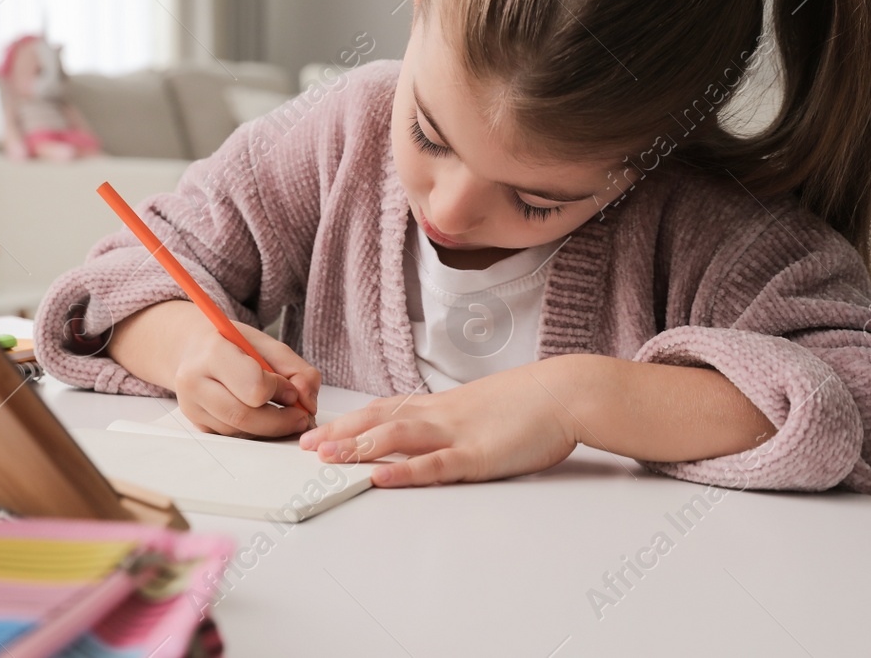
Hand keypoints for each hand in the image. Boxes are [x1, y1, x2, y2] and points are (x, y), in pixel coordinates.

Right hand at [110, 300, 320, 438]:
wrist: (193, 348)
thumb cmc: (232, 343)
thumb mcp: (266, 343)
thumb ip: (296, 369)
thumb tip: (308, 402)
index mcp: (213, 352)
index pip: (253, 385)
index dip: (279, 390)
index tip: (290, 388)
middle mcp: (195, 381)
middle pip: (245, 416)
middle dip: (281, 421)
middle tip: (301, 416)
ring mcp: (192, 406)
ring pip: (240, 431)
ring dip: (270, 429)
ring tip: (283, 414)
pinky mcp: (197, 424)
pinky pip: (233, 437)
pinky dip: (254, 432)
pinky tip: (262, 417)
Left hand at [299, 359, 578, 485]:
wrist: (567, 392)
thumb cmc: (529, 403)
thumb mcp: (480, 407)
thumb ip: (452, 418)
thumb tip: (428, 429)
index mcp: (441, 405)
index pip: (384, 409)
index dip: (349, 420)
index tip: (317, 429)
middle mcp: (441, 415)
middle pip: (379, 420)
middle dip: (339, 433)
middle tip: (303, 445)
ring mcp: (457, 434)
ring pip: (397, 438)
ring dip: (358, 447)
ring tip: (325, 459)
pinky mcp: (478, 455)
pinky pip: (434, 465)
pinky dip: (404, 471)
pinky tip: (379, 478)